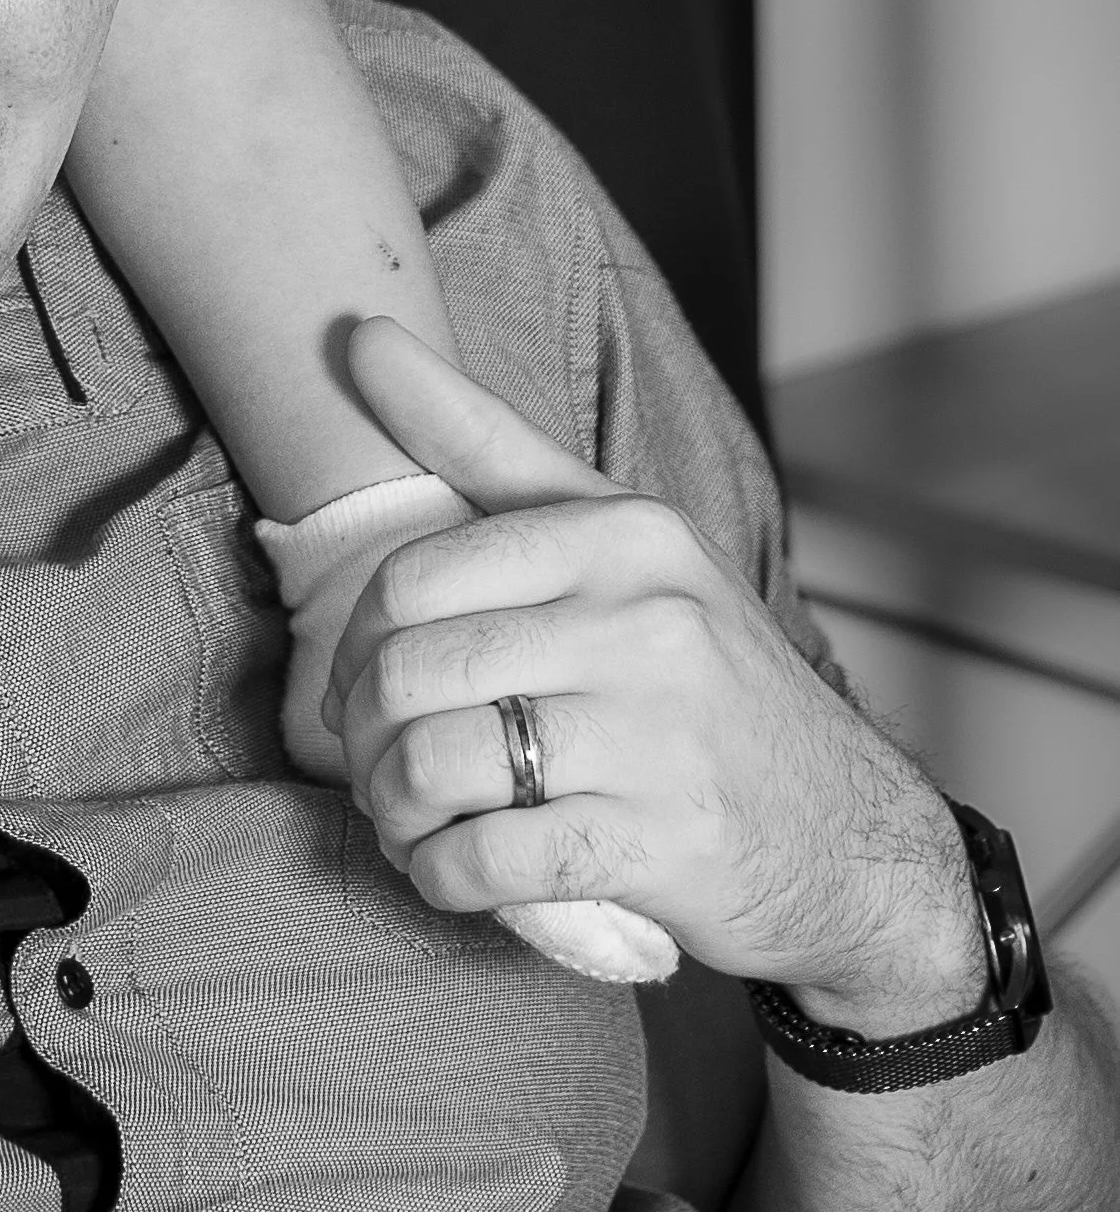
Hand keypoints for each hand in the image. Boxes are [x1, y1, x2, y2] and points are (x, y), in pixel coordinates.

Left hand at [324, 320, 983, 1032]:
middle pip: (409, 674)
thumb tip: (360, 334)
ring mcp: (657, 736)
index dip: (356, 644)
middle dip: (361, 736)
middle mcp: (645, 620)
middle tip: (376, 764)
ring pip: (434, 768)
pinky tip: (453, 870)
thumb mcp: (620, 539)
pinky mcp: (661, 846)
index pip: (411, 578)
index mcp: (624, 534)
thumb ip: (484, 441)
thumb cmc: (703, 678)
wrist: (854, 841)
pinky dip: (441, 877)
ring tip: (406, 819)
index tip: (364, 683)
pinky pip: (486, 862)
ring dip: (391, 812)